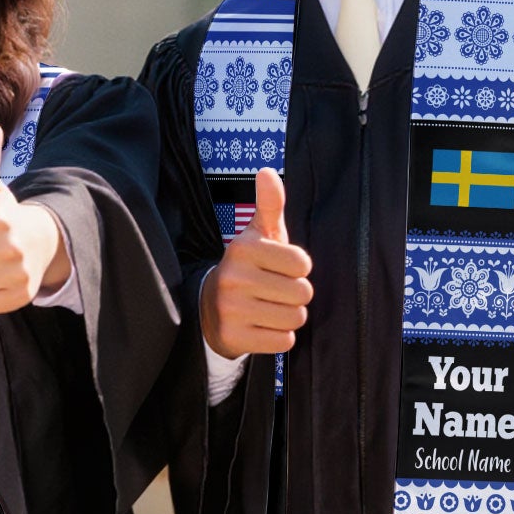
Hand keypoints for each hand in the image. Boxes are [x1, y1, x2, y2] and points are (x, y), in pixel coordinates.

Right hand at [200, 167, 312, 356]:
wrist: (209, 307)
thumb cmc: (247, 267)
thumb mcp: (257, 235)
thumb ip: (269, 204)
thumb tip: (267, 171)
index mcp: (243, 248)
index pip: (303, 264)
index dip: (298, 269)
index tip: (279, 268)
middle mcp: (234, 277)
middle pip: (303, 293)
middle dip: (295, 295)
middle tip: (274, 291)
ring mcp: (231, 309)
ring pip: (295, 318)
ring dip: (288, 316)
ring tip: (268, 308)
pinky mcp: (234, 337)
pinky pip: (283, 341)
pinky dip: (278, 337)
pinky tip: (261, 326)